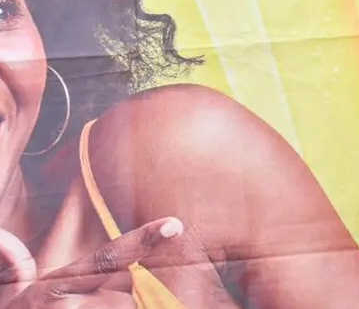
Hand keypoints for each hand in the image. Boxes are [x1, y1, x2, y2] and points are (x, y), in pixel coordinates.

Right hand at [0, 216, 182, 307]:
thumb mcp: (12, 296)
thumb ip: (19, 270)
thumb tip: (7, 242)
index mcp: (54, 286)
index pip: (106, 258)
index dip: (142, 240)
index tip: (174, 226)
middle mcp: (69, 305)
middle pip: (125, 292)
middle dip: (117, 299)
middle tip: (86, 306)